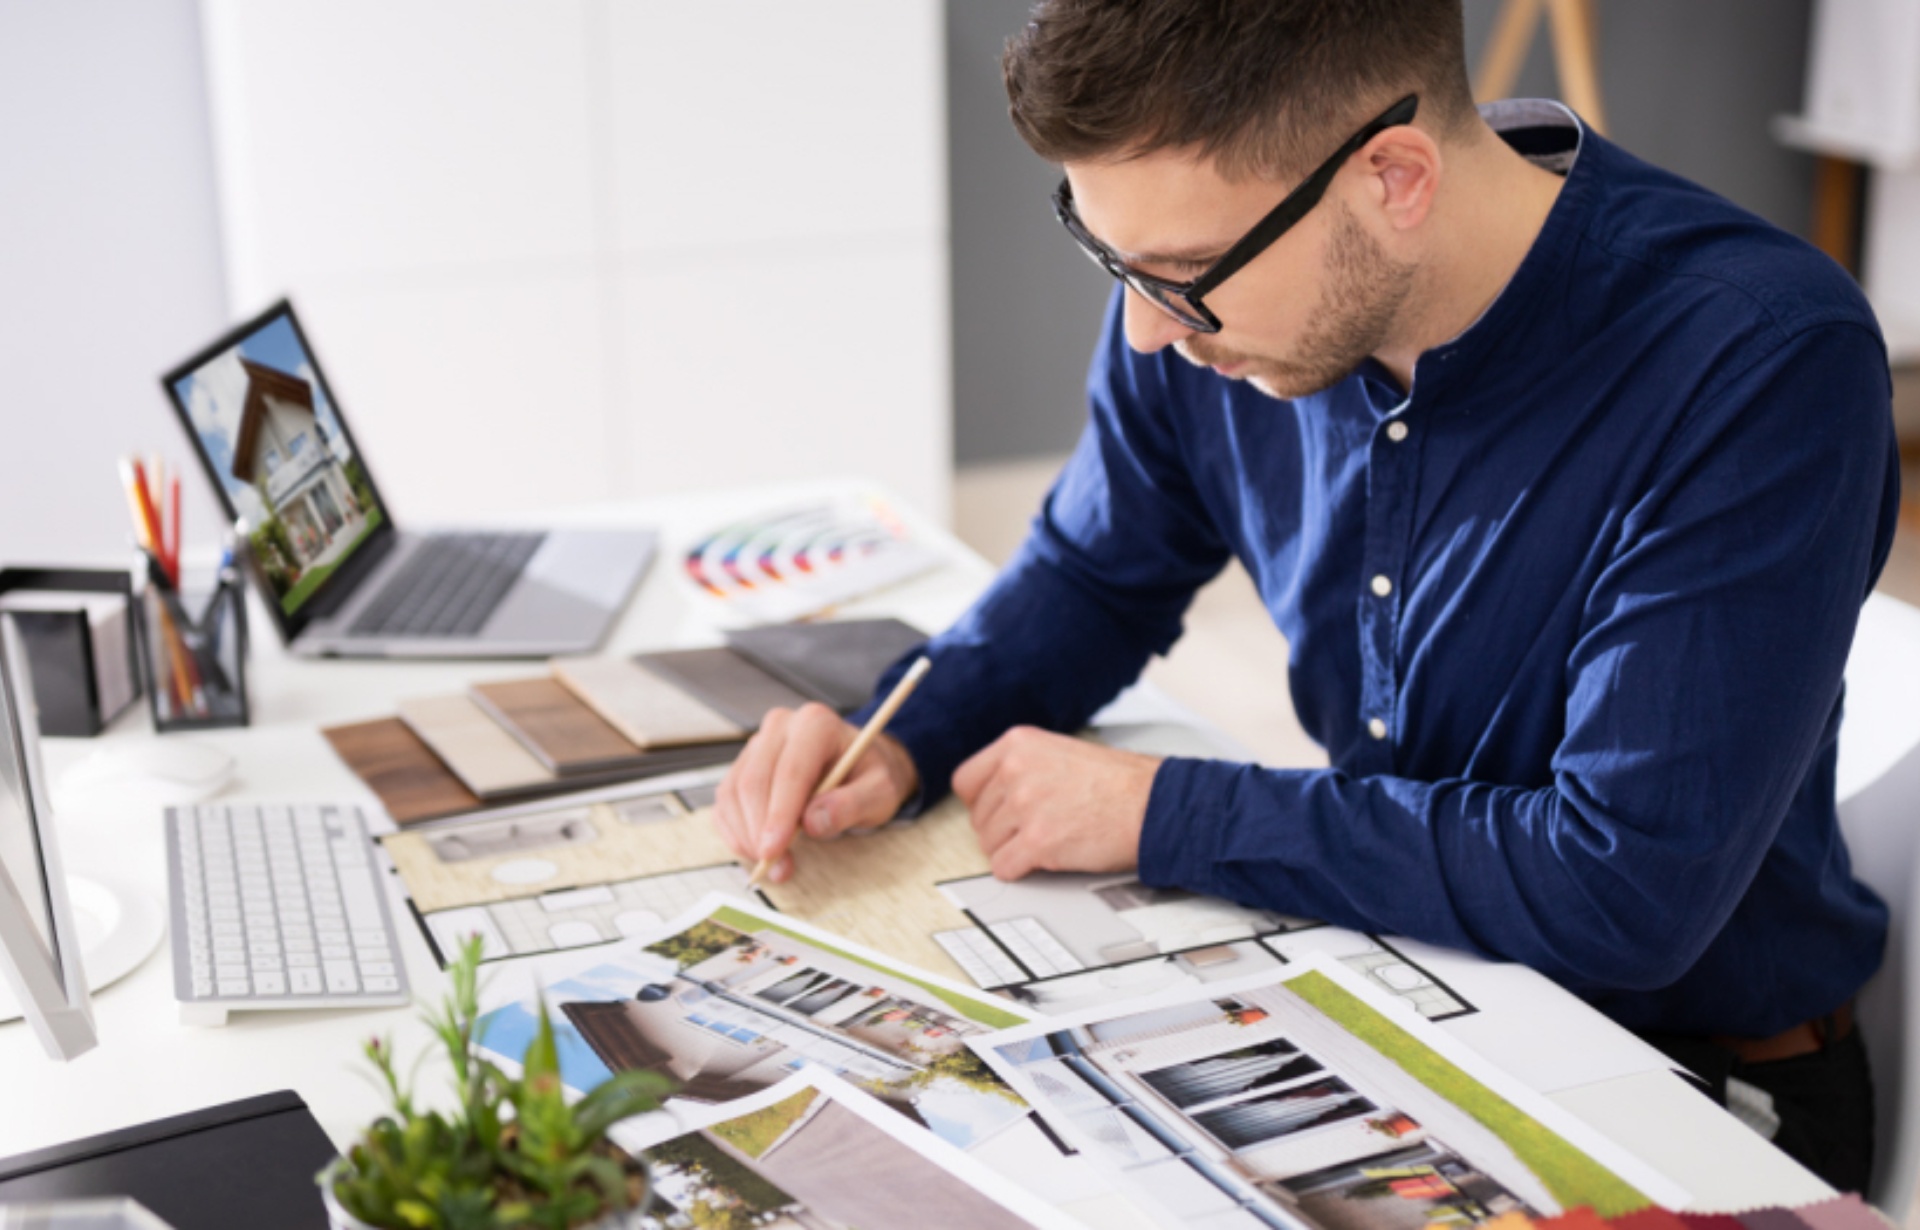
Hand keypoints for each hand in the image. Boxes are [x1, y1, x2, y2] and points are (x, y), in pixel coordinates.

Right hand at [711, 703, 918, 883]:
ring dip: (746, 835)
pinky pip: (726, 801)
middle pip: (754, 782)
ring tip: (773, 862)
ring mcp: (758, 745)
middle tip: (776, 866)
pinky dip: (735, 831)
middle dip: (760, 831)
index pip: (790, 771)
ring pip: (734, 792)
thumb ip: (852, 805)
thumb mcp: (880, 791)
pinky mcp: (743, 765)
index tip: (774, 850)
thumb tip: (813, 822)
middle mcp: (781, 727)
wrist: (859, 764)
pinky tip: (756, 849)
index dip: (779, 814)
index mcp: (816, 724)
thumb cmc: (869, 775)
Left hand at [952, 727, 1161, 880]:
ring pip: (988, 844)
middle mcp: (1015, 770)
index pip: (965, 780)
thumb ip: (1022, 765)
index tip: (995, 811)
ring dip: (1012, 850)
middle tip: (1033, 829)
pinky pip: (1003, 867)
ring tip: (1046, 841)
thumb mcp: (1059, 752)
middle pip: (978, 816)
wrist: (1154, 805)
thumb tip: (993, 792)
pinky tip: (1041, 861)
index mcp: (1018, 744)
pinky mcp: (1038, 842)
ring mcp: (1025, 806)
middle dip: (1001, 829)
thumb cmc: (1118, 783)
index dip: (980, 802)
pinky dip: (1018, 870)